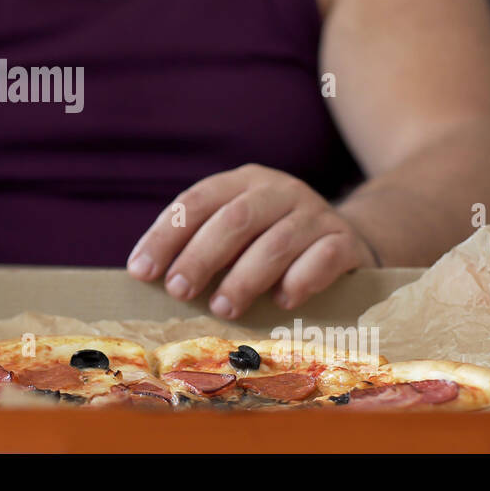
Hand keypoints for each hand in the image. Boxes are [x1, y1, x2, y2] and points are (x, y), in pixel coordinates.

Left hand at [126, 164, 376, 317]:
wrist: (348, 237)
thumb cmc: (272, 241)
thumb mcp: (237, 232)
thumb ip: (201, 245)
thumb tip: (149, 278)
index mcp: (243, 181)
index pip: (197, 201)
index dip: (165, 235)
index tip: (141, 271)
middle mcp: (279, 190)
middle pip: (235, 219)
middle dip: (200, 257)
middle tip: (178, 291)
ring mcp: (315, 214)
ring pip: (278, 241)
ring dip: (245, 278)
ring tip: (222, 308)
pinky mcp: (346, 241)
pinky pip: (323, 258)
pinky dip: (300, 280)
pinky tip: (282, 301)